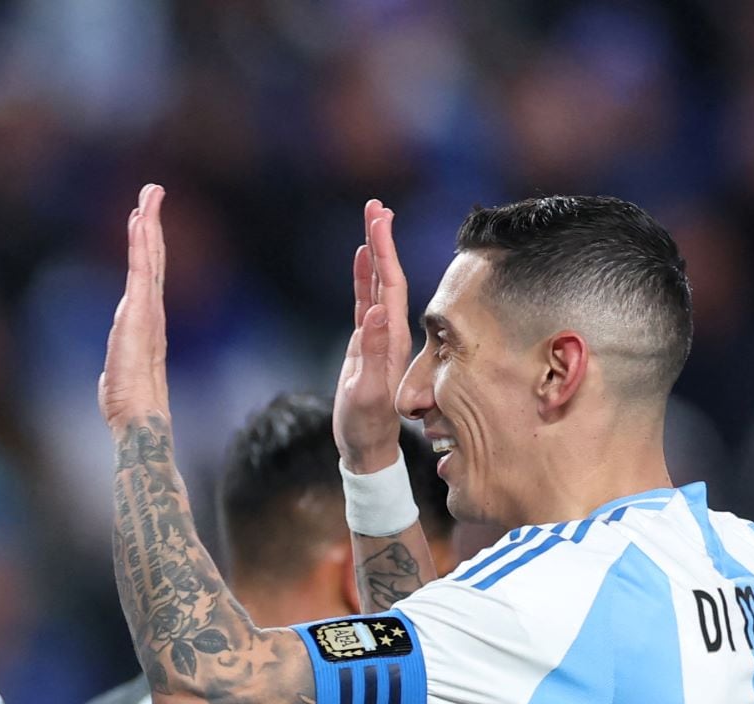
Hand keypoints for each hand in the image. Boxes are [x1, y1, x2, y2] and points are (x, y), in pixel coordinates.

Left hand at [98, 184, 172, 435]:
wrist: (138, 418)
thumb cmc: (127, 404)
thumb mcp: (118, 375)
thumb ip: (117, 366)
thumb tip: (113, 372)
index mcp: (145, 320)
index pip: (147, 275)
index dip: (146, 246)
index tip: (143, 218)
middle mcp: (151, 310)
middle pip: (153, 257)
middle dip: (152, 222)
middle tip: (153, 189)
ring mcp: (147, 310)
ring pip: (149, 257)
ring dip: (148, 223)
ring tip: (150, 194)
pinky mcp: (140, 313)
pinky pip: (141, 270)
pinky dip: (142, 243)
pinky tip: (140, 221)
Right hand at [332, 199, 414, 472]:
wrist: (367, 448)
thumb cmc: (366, 427)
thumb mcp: (367, 393)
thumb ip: (372, 354)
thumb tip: (375, 313)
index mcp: (391, 337)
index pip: (389, 285)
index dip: (385, 251)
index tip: (380, 219)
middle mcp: (389, 331)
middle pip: (386, 276)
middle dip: (381, 239)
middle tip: (375, 205)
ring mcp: (378, 335)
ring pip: (377, 284)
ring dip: (375, 251)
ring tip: (372, 219)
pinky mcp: (365, 342)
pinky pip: (365, 300)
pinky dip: (364, 276)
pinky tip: (362, 258)